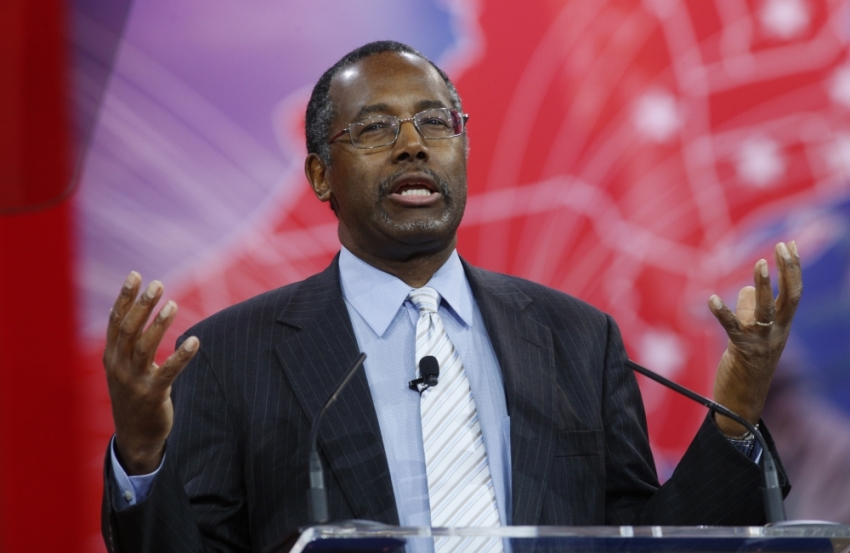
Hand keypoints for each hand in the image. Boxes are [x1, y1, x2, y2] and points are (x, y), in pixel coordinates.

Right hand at [103, 272, 198, 474]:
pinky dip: (181, 356)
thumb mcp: (124, 368)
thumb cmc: (134, 395)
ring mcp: (134, 381)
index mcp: (111, 357)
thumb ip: (129, 344)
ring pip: (144, 347)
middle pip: (129, 329)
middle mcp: (118, 367)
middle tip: (157, 284)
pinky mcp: (152, 395)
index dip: (125, 297)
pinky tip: (194, 341)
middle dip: (142, 305)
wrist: (136, 436)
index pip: (116, 321)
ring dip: (159, 324)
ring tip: (172, 304)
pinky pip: (168, 372)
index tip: (136, 275)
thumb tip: (141, 311)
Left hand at [709, 241, 801, 436]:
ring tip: (759, 263)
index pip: (793, 293)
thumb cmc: (747, 366)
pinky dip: (722, 313)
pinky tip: (711, 299)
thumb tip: (745, 288)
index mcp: (782, 327)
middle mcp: (777, 333)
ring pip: (765, 310)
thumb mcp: (752, 335)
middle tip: (781, 246)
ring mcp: (761, 342)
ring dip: (763, 287)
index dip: (793, 269)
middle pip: (789, 298)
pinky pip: (732, 328)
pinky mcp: (741, 351)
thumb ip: (750, 310)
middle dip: (788, 271)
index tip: (788, 244)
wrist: (742, 403)